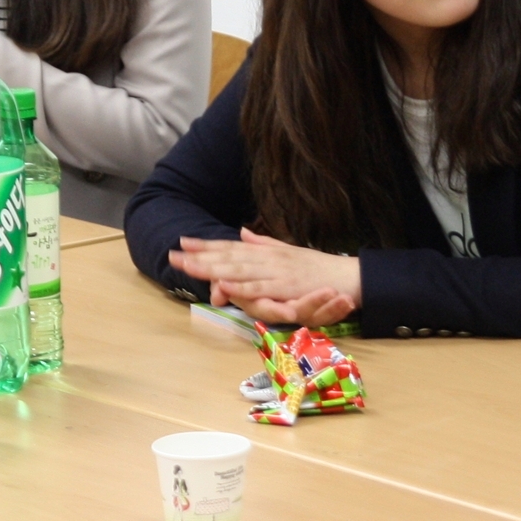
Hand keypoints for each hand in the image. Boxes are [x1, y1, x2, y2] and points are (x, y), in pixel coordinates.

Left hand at [169, 229, 361, 326]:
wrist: (348, 277)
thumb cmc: (318, 269)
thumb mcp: (287, 252)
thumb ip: (263, 243)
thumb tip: (242, 233)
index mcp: (266, 252)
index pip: (230, 247)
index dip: (206, 245)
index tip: (183, 242)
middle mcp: (267, 258)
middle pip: (228, 256)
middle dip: (200, 255)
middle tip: (173, 253)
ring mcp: (275, 271)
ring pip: (238, 269)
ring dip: (212, 268)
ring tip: (188, 266)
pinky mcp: (285, 287)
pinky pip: (259, 287)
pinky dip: (240, 286)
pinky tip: (222, 285)